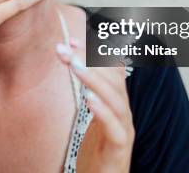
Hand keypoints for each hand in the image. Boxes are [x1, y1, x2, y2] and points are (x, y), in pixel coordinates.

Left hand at [56, 44, 134, 172]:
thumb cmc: (95, 149)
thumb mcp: (91, 115)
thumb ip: (88, 90)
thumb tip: (74, 61)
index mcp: (117, 101)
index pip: (111, 69)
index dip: (94, 52)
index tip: (72, 40)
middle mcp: (124, 111)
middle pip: (112, 80)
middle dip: (88, 60)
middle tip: (64, 49)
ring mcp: (124, 129)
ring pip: (115, 99)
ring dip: (93, 79)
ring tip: (73, 65)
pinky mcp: (119, 149)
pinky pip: (114, 127)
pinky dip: (103, 111)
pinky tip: (88, 98)